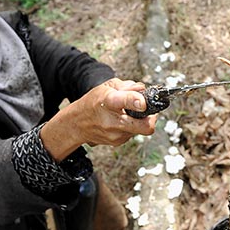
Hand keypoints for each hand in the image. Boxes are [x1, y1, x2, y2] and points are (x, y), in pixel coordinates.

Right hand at [40, 78, 157, 161]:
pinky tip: (121, 120)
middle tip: (151, 110)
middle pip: (143, 127)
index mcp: (108, 101)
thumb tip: (144, 89)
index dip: (137, 101)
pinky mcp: (118, 142)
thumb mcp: (107, 87)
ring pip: (141, 128)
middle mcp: (112, 121)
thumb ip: (128, 86)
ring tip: (128, 113)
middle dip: (152, 119)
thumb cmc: (93, 102)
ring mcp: (116, 134)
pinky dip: (133, 125)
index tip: (143, 102)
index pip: (124, 101)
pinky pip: (134, 132)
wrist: (77, 124)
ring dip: (140, 120)